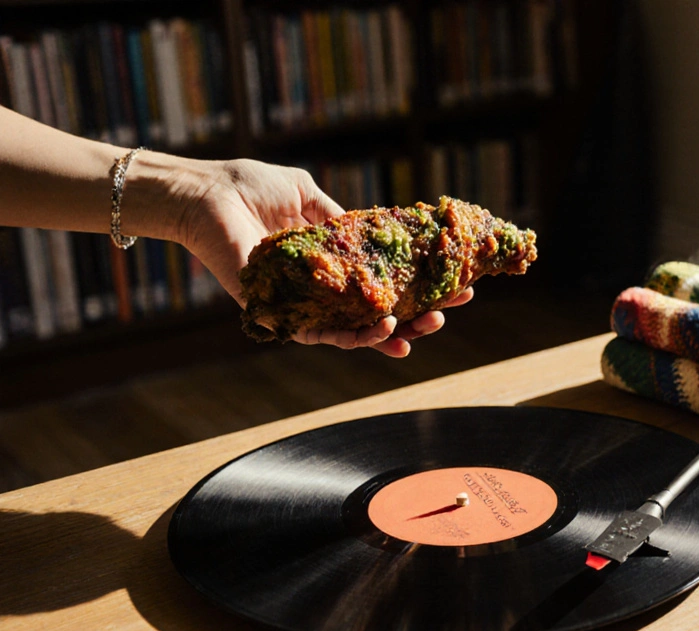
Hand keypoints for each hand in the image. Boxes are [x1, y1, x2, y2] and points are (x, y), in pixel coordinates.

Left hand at [168, 157, 468, 357]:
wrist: (204, 194)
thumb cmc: (247, 188)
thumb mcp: (307, 194)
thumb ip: (340, 217)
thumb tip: (377, 231)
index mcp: (329, 264)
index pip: (381, 285)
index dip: (418, 288)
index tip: (457, 287)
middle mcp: (317, 291)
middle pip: (374, 316)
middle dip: (414, 319)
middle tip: (445, 315)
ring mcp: (299, 305)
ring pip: (352, 334)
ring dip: (390, 335)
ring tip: (419, 328)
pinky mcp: (276, 313)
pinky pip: (318, 335)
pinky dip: (351, 338)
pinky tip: (380, 331)